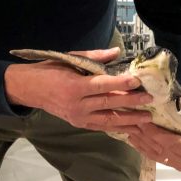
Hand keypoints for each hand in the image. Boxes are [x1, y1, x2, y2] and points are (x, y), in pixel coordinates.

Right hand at [4, 47, 154, 131]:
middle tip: (150, 100)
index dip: (121, 84)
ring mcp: (78, 117)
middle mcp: (77, 105)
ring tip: (147, 118)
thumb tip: (117, 52)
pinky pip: (101, 127)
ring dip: (129, 120)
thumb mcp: (69, 59)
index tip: (137, 82)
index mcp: (74, 86)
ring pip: (108, 120)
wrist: (30, 89)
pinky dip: (117, 127)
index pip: (102, 86)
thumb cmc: (50, 70)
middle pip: (109, 104)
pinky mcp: (78, 124)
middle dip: (132, 103)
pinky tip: (131, 126)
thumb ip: (94, 57)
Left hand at [123, 84, 180, 173]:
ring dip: (142, 145)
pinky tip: (137, 143)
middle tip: (130, 123)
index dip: (155, 133)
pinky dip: (148, 151)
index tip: (143, 121)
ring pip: (159, 157)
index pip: (171, 142)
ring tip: (129, 132)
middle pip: (161, 150)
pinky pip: (161, 160)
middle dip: (144, 137)